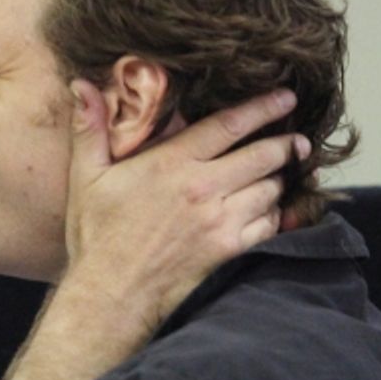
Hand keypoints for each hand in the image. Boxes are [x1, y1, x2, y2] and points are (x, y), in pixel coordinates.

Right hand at [64, 85, 307, 328]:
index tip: (285, 97)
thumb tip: (83, 85)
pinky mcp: (228, 250)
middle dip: (285, 143)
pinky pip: (268, 225)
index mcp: (172, 163)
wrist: (111, 294)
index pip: (230, 124)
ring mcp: (220, 220)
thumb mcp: (86, 178)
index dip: (263, 107)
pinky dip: (275, 215)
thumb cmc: (97, 236)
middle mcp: (203, 188)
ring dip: (279, 179)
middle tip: (297, 139)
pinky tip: (270, 210)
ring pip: (271, 188)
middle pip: (263, 154)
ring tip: (282, 174)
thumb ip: (89, 129)